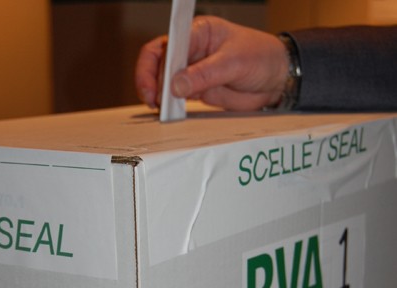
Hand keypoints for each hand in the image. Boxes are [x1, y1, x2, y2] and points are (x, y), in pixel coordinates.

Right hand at [135, 16, 288, 111]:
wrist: (276, 79)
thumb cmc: (261, 58)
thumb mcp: (234, 62)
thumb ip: (205, 74)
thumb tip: (177, 85)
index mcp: (198, 32)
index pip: (167, 46)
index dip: (158, 65)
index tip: (161, 86)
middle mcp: (191, 50)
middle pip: (158, 63)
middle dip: (154, 83)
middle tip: (157, 102)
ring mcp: (192, 71)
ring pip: (164, 82)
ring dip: (159, 97)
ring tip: (162, 110)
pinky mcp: (197, 90)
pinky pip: (176, 98)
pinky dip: (170, 107)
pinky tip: (169, 113)